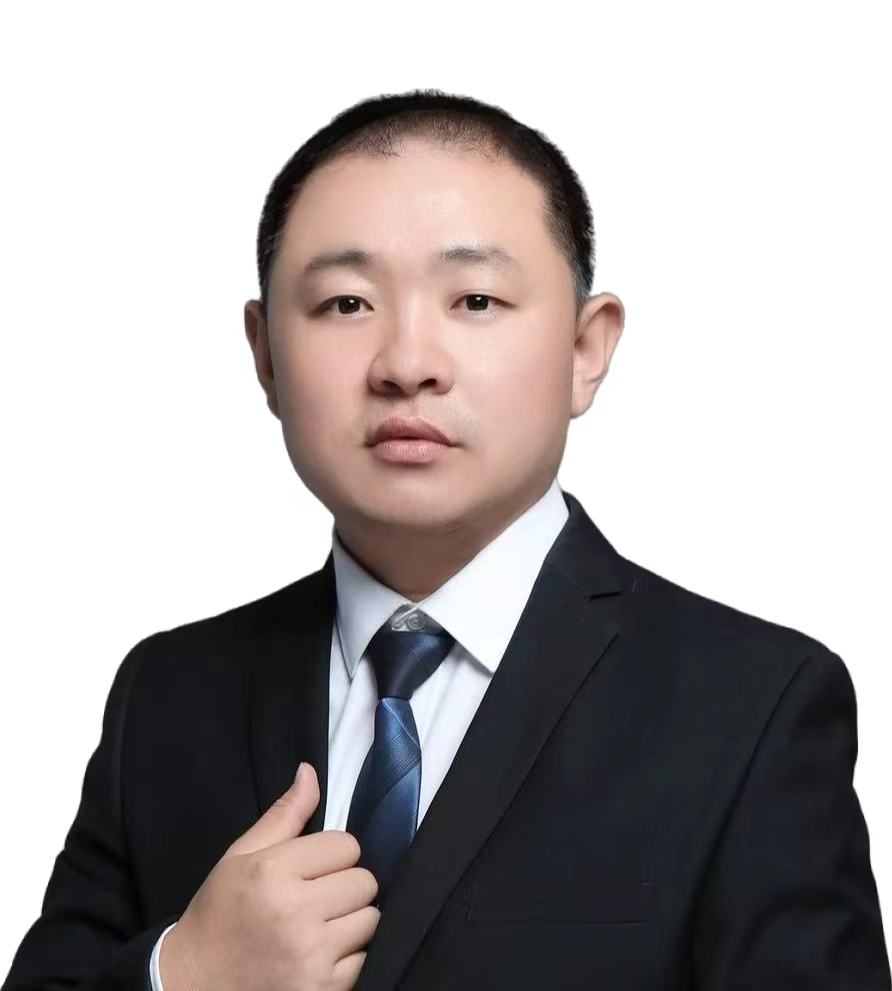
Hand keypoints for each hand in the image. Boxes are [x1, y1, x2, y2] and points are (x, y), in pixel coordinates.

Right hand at [159, 762, 379, 990]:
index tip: (313, 868)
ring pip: (371, 920)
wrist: (190, 986)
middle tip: (317, 898)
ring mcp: (311, 957)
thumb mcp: (240, 857)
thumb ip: (283, 815)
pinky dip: (350, 957)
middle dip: (345, 886)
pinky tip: (321, 954)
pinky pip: (365, 959)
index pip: (346, 846)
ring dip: (352, 921)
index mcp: (273, 873)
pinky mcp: (323, 989)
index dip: (332, 854)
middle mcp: (295, 914)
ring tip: (321, 926)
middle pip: (364, 881)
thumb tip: (309, 772)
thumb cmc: (218, 915)